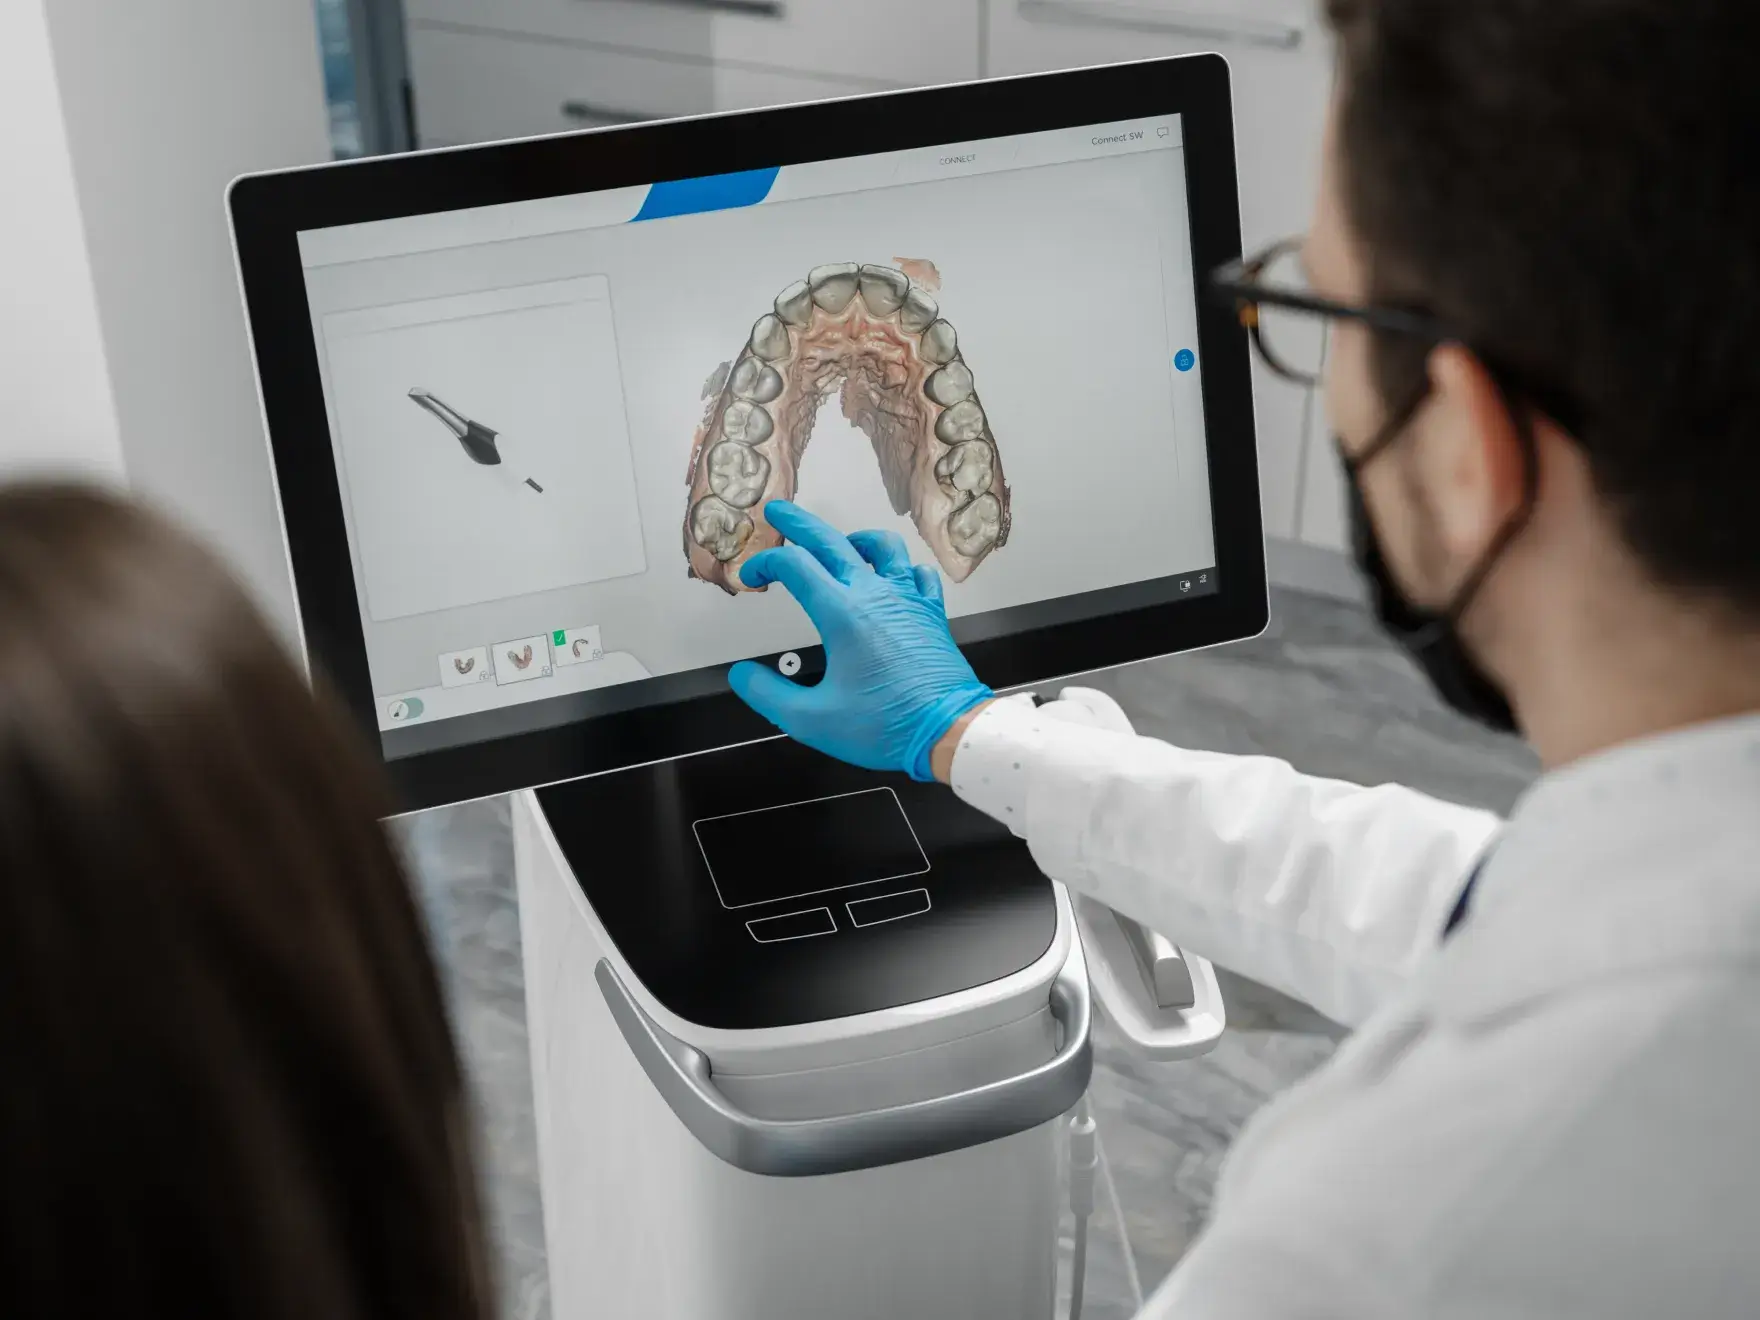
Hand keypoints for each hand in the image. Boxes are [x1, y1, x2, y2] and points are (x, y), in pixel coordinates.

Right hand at [727, 500, 993, 780]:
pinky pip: (918, 573)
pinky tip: (894, 575)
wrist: (948, 731)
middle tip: (780, 512)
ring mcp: (908, 600)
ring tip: (840, 542)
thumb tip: (744, 676)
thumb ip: (769, 695)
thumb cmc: (888, 726)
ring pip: (882, 546)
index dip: (765, 564)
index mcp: (843, 614)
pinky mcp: (931, 613)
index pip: (795, 566)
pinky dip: (901, 566)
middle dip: (799, 523)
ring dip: (854, 538)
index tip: (753, 576)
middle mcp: (876, 596)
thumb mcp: (812, 720)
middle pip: (831, 541)